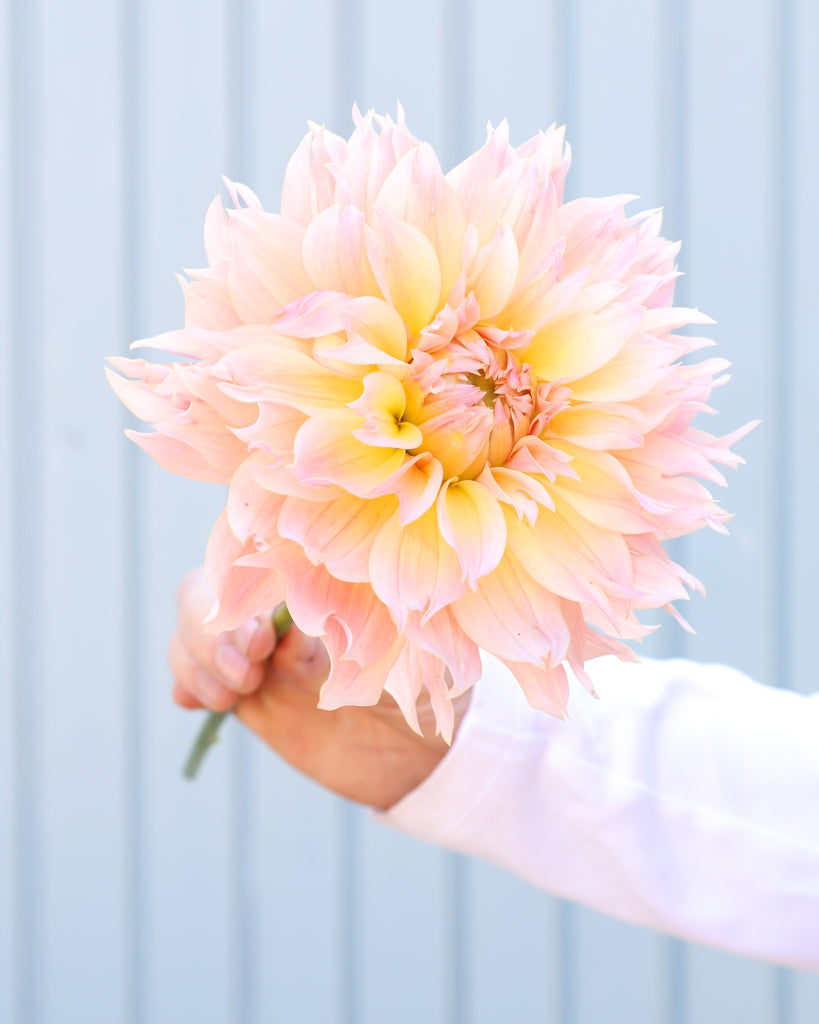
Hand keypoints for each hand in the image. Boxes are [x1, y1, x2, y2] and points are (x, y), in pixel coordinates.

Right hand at [169, 567, 468, 809]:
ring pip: (190, 638)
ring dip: (195, 662)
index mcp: (311, 584)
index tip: (265, 641)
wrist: (425, 754)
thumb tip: (295, 628)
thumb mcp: (395, 648)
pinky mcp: (249, 697)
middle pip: (200, 596)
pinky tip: (198, 703)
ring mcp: (257, 655)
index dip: (233, 595)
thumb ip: (351, 629)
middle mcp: (275, 613)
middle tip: (249, 673)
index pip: (244, 562)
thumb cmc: (422, 685)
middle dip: (209, 635)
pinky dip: (186, 685)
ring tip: (236, 694)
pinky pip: (193, 681)